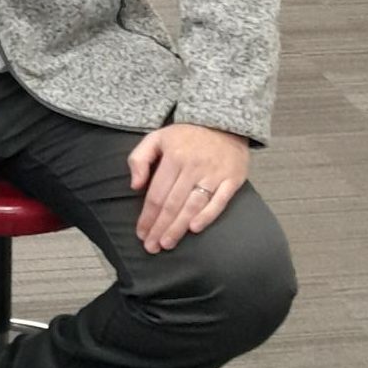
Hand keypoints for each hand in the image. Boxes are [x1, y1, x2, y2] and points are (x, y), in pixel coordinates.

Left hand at [128, 123, 249, 253]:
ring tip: (167, 243)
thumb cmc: (186, 134)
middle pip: (173, 204)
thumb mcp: (156, 137)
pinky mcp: (233, 179)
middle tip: (152, 247)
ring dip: (179, 228)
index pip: (156, 194)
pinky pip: (220, 202)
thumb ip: (139, 158)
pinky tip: (194, 229)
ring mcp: (214, 174)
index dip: (147, 216)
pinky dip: (207, 216)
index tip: (141, 233)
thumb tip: (135, 186)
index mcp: (174, 157)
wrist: (224, 121)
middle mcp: (193, 166)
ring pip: (193, 206)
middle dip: (160, 228)